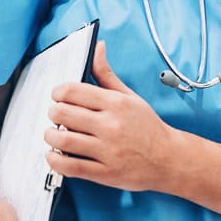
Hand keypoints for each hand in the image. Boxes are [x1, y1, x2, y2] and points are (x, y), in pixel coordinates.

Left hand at [43, 41, 174, 191]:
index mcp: (115, 103)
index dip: (58, 92)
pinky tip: (56, 154)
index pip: (72, 91)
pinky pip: (70, 167)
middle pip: (63, 113)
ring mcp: (108, 150)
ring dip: (50, 136)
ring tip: (53, 134)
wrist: (169, 159)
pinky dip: (55, 160)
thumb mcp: (129, 96)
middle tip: (55, 115)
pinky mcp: (105, 173)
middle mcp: (111, 125)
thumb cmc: (147, 126)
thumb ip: (106, 73)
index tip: (58, 96)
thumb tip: (97, 46)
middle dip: (52, 112)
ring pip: (63, 140)